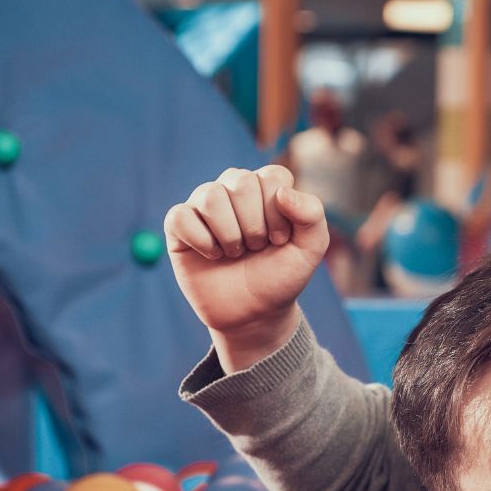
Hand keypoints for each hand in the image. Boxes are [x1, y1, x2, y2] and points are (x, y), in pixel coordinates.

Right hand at [164, 165, 330, 370]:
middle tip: (256, 248)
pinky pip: (180, 215)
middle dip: (255, 225)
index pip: (273, 176)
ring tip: (235, 252)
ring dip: (229, 233)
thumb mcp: (310, 249)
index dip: (279, 213)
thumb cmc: (280, 276)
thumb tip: (283, 193)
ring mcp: (204, 205)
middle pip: (241, 182)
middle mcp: (232, 189)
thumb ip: (311, 215)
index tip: (279, 241)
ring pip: (210, 196)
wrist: (254, 313)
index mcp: (265, 188)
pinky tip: (212, 255)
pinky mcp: (179, 224)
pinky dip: (201, 240)